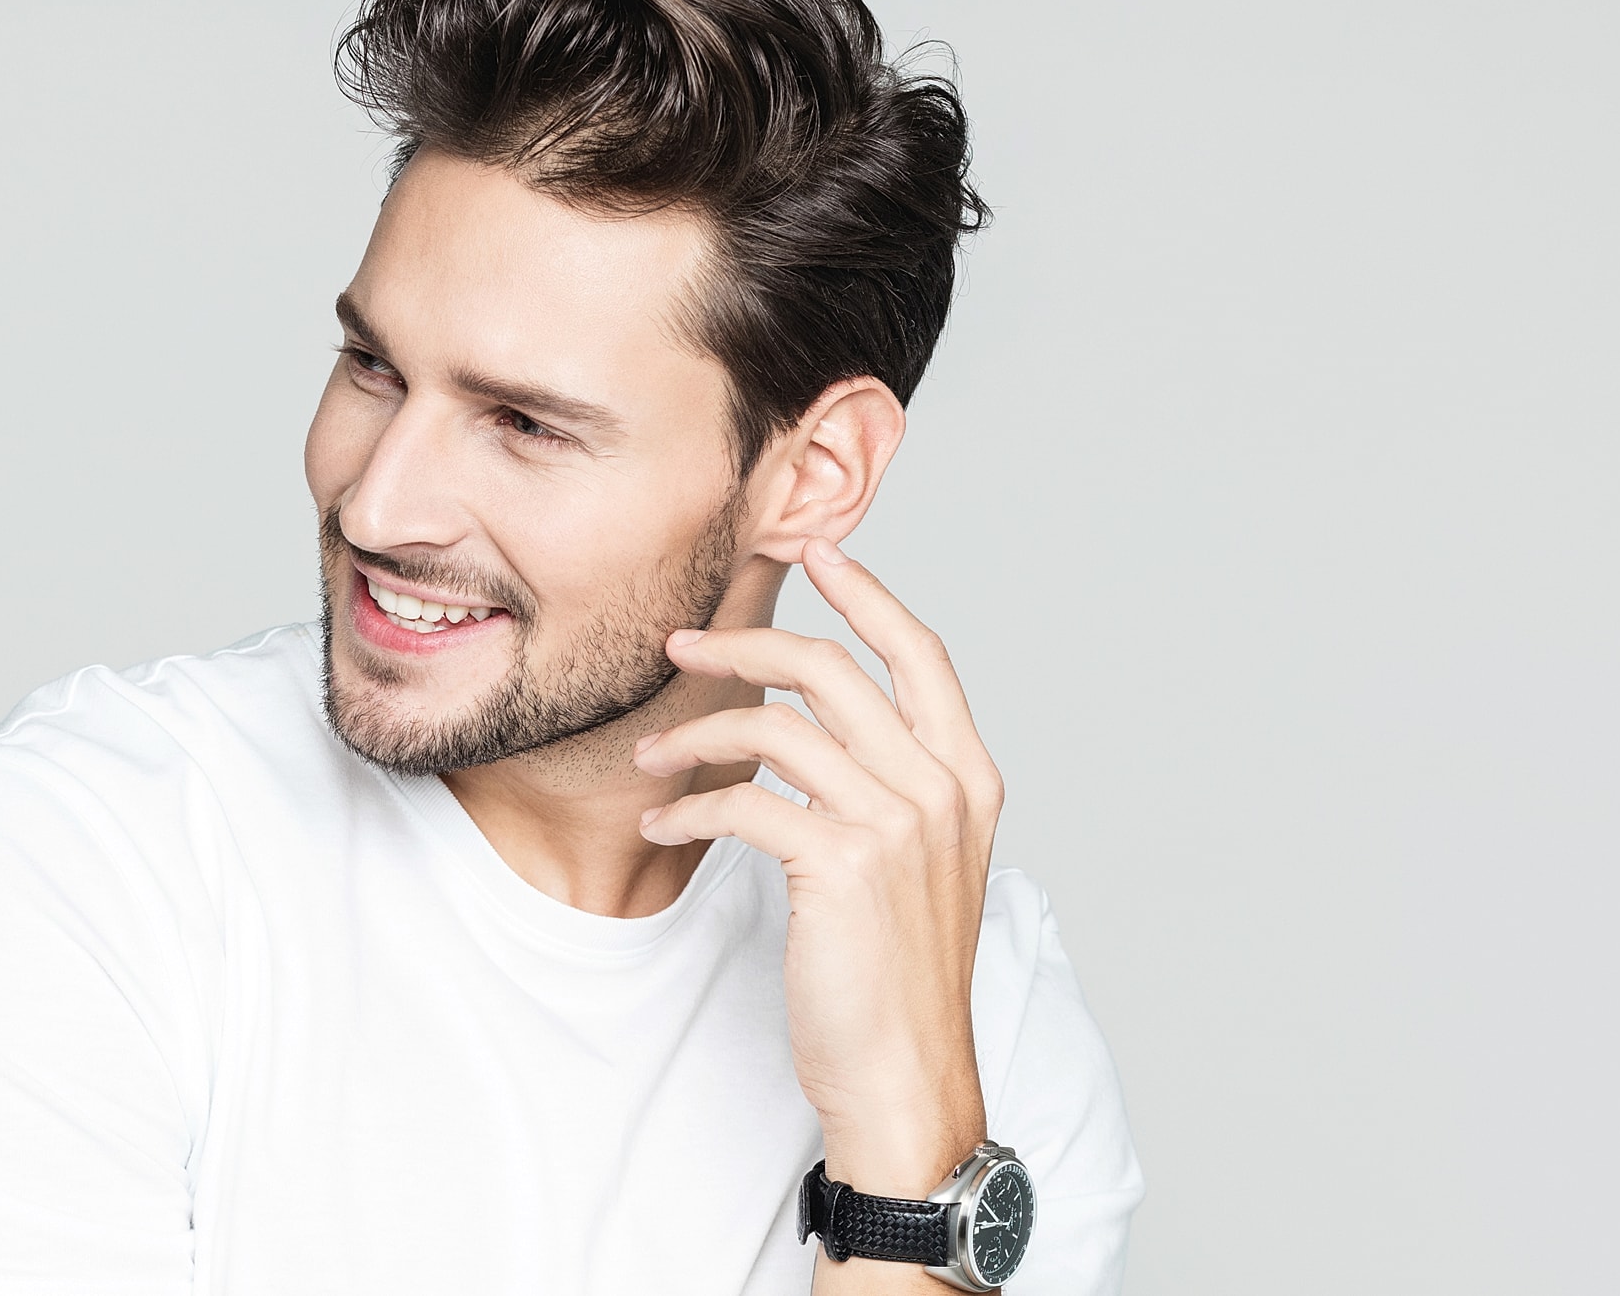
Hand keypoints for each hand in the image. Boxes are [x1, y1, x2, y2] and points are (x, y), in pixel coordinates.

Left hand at [633, 536, 1004, 1198]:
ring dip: (696, 732)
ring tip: (651, 754)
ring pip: (776, 727)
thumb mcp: (920, 864)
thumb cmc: (896, 974)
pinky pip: (743, 801)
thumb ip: (892, 786)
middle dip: (744, 641)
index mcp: (969, 776)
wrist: (903, 1072)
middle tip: (680, 643)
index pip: (919, 651)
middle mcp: (940, 788)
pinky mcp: (840, 865)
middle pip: (830, 668)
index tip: (813, 548)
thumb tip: (822, 722)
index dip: (866, 590)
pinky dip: (687, 807)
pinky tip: (659, 826)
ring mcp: (896, 824)